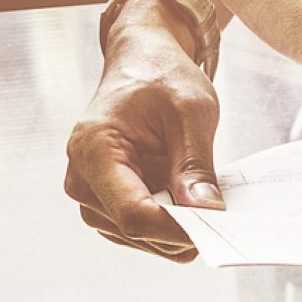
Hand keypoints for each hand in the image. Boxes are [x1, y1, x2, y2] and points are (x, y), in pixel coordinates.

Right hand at [64, 0, 223, 258]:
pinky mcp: (104, 203)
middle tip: (221, 215)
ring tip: (201, 199)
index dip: (175, 229)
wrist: (141, 64)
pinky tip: (187, 204)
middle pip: (134, 230)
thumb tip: (207, 212)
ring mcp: (90, 194)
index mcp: (93, 149)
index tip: (215, 226)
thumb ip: (196, 165)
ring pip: (138, 238)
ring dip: (174, 229)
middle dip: (179, 229)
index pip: (132, 213)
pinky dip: (167, 226)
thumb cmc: (161, 77)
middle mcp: (81, 178)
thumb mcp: (190, 111)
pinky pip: (139, 232)